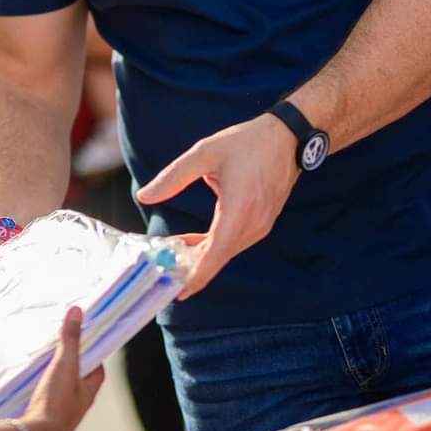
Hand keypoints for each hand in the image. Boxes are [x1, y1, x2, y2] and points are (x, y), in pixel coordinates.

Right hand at [21, 306, 104, 430]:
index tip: (85, 338)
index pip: (98, 369)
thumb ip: (71, 338)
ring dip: (56, 375)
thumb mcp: (65, 364)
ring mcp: (62, 412)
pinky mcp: (45, 416)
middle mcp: (78, 404)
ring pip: (63, 388)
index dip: (94, 353)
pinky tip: (32, 380)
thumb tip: (77, 310)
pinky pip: (47, 396)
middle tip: (61, 346)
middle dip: (72, 362)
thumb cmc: (56, 401)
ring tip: (44, 359)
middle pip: (79, 378)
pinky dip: (43, 386)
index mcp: (89, 392)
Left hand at [137, 114, 299, 299]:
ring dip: (200, 256)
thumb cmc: (245, 143)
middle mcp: (254, 224)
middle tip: (160, 270)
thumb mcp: (204, 153)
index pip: (216, 252)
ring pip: (226, 251)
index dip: (197, 275)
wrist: (287, 138)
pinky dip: (213, 246)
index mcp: (240, 208)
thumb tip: (144, 196)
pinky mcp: (262, 223)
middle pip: (219, 257)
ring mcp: (261, 226)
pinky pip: (233, 242)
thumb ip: (173, 177)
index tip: (177, 291)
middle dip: (191, 267)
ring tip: (170, 255)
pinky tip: (192, 241)